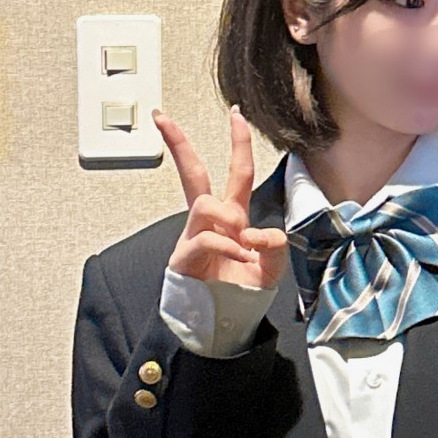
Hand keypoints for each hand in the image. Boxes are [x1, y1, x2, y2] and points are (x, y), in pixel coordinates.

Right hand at [156, 104, 288, 286]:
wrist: (225, 323)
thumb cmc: (242, 292)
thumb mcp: (272, 267)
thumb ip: (275, 245)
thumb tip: (258, 232)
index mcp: (232, 217)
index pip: (235, 172)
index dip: (237, 143)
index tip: (236, 114)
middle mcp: (210, 222)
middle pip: (192, 174)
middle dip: (178, 143)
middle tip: (162, 117)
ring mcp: (194, 237)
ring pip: (207, 205)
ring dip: (230, 220)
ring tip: (242, 245)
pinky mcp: (185, 257)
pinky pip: (208, 238)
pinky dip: (230, 248)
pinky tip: (240, 260)